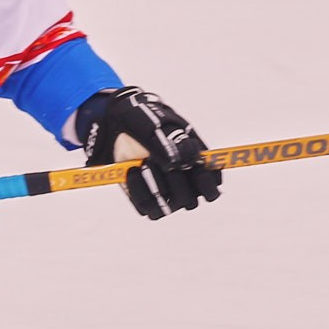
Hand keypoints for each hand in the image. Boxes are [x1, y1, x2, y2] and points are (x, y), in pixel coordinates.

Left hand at [75, 87, 221, 218]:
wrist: (116, 125)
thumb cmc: (145, 120)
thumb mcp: (158, 124)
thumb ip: (174, 141)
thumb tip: (189, 157)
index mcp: (197, 164)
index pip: (212, 186)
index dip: (207, 184)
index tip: (196, 170)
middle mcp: (184, 184)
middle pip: (191, 201)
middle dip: (176, 182)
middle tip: (164, 163)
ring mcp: (165, 195)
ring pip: (168, 207)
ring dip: (156, 185)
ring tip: (143, 162)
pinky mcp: (145, 201)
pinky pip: (146, 207)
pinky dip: (138, 189)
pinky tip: (132, 170)